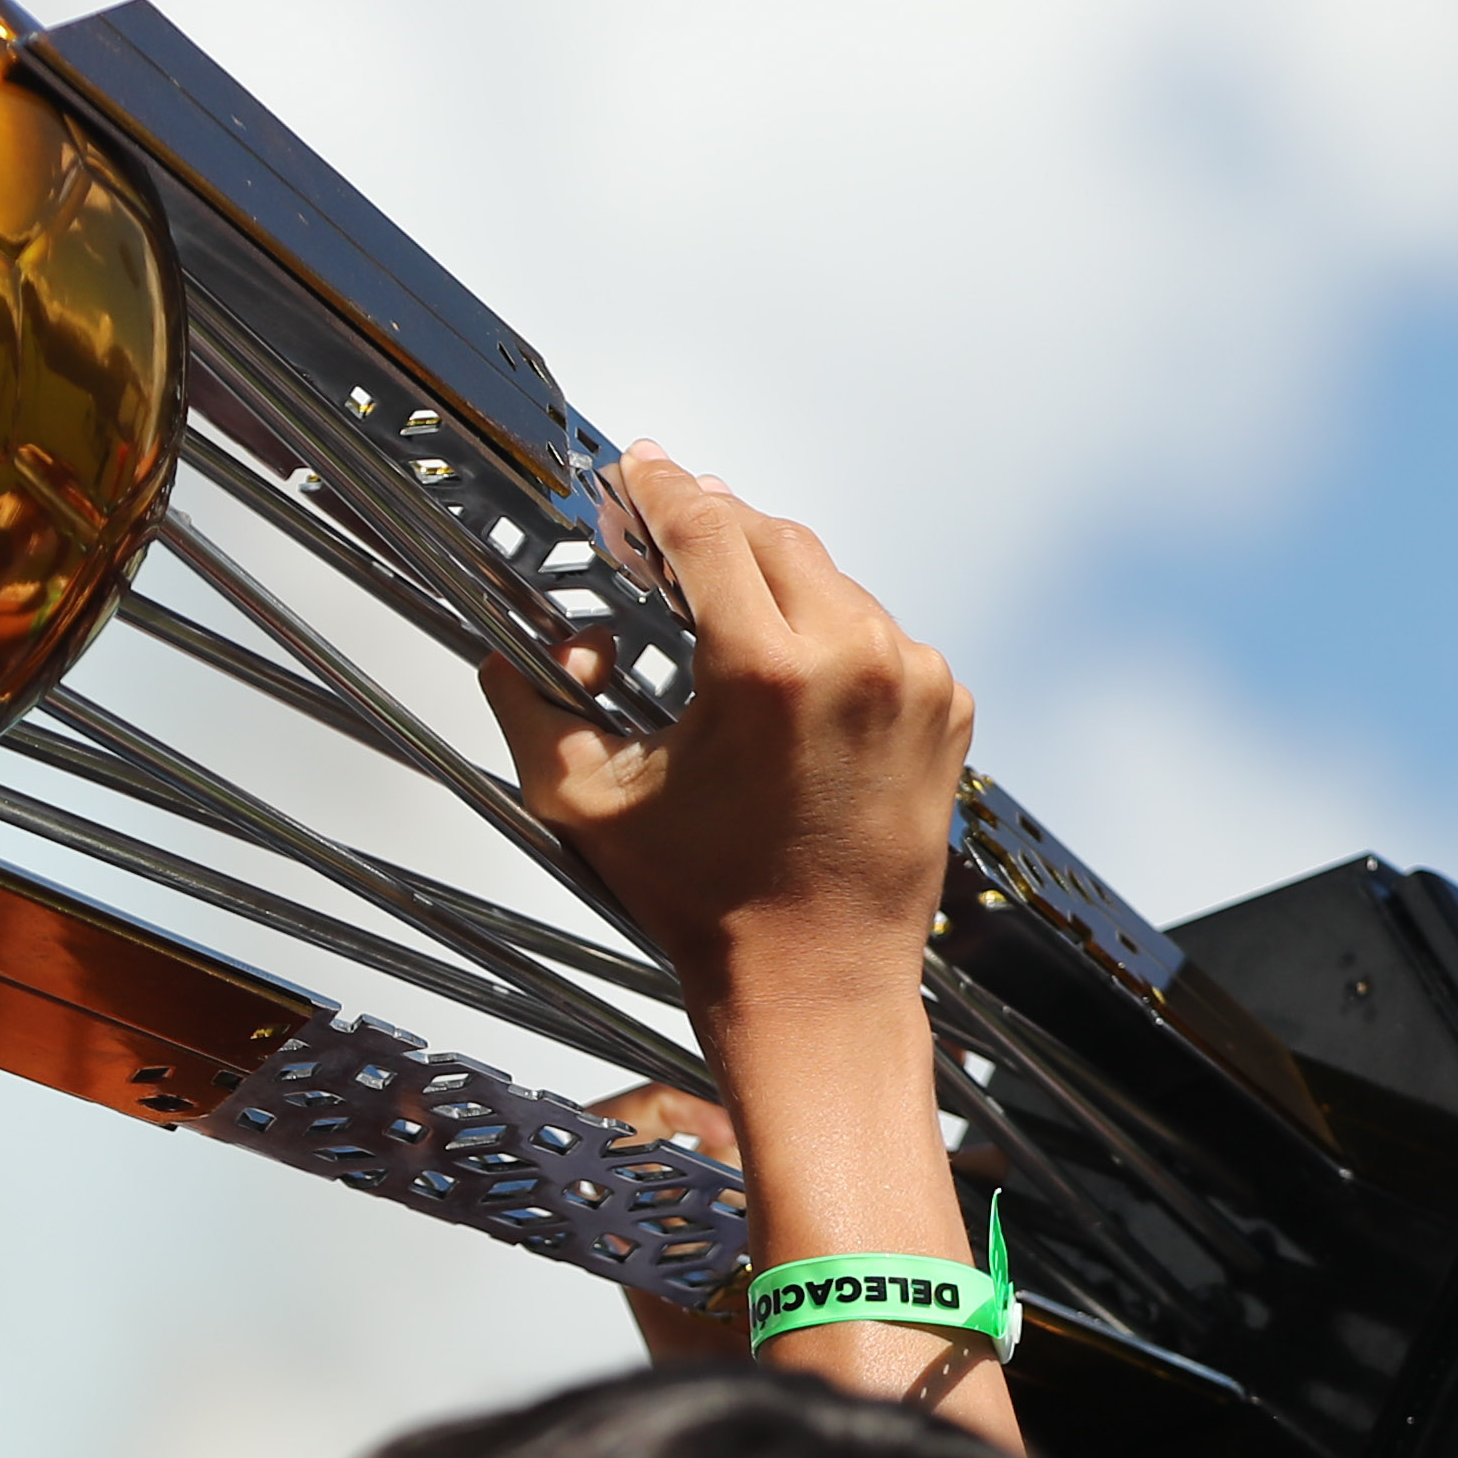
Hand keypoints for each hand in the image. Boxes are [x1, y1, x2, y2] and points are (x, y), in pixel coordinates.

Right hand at [472, 462, 1015, 1446]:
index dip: (659, 488)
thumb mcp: (590, 806)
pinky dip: (831, 636)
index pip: (706, 525)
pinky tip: (788, 685)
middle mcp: (854, 658)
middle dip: (712, 531)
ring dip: (772, 585)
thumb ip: (533, 711)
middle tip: (660, 544)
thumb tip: (509, 652)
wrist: (821, 986)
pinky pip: (878, 631)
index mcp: (765, 670)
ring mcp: (913, 678)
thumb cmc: (709, 908)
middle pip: (771, 536)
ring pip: (830, 580)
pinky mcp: (947, 705)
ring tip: (720, 630)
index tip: (634, 471)